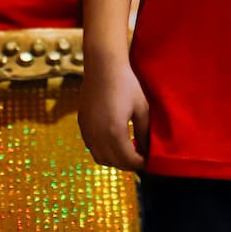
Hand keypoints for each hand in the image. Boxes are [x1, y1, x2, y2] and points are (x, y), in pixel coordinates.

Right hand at [78, 55, 149, 170]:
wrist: (103, 67)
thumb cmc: (126, 84)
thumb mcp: (142, 108)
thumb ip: (144, 132)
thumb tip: (147, 150)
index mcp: (114, 133)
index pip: (128, 160)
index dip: (140, 164)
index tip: (148, 161)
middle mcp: (97, 136)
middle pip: (113, 163)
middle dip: (128, 164)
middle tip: (140, 157)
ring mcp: (87, 131)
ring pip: (100, 158)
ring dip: (114, 159)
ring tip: (128, 150)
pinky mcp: (82, 124)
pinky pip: (92, 147)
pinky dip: (103, 150)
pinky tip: (114, 141)